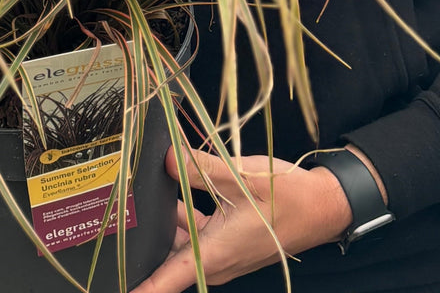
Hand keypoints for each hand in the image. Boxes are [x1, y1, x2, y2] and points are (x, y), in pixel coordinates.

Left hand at [128, 147, 353, 292]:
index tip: (120, 289)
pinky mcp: (229, 239)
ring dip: (165, 220)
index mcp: (214, 253)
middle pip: (168, 257)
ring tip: (141, 192)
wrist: (320, 205)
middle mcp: (215, 259)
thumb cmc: (286, 198)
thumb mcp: (240, 177)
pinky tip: (173, 181)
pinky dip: (183, 211)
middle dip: (146, 241)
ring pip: (181, 239)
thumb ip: (199, 167)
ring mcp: (222, 250)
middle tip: (121, 219)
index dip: (143, 288)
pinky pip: (196, 229)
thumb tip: (166, 159)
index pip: (168, 280)